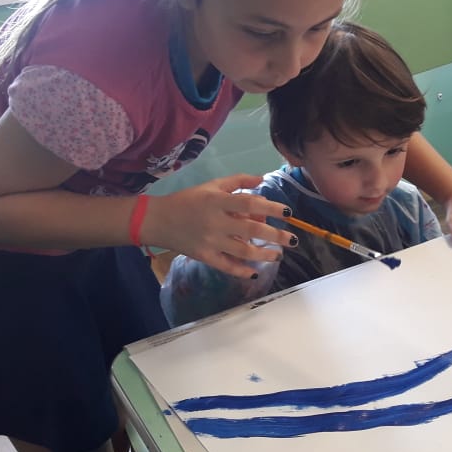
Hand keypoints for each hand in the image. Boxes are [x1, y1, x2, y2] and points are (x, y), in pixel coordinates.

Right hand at [141, 174, 296, 277]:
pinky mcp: (204, 256)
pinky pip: (227, 266)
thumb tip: (262, 179)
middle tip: (292, 240)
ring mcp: (211, 242)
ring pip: (243, 251)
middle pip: (251, 231)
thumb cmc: (188, 200)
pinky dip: (242, 271)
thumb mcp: (212, 185)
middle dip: (275, 236)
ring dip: (264, 254)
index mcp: (218, 201)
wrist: (158, 219)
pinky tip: (256, 272)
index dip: (270, 207)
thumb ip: (238, 181)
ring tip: (278, 254)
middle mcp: (216, 222)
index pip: (249, 203)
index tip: (287, 212)